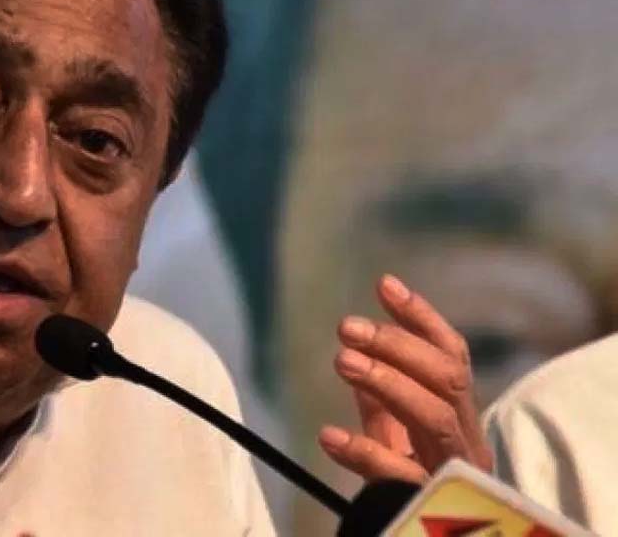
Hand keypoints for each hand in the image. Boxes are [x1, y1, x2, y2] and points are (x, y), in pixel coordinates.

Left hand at [317, 275, 491, 483]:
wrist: (433, 535)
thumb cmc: (415, 485)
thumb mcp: (398, 437)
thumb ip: (382, 401)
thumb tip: (356, 352)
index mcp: (459, 415)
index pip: (450, 356)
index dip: (421, 317)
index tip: (383, 283)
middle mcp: (464, 438)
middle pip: (446, 379)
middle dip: (396, 345)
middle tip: (345, 327)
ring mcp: (451, 470)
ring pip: (433, 416)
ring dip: (386, 383)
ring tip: (342, 360)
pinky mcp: (429, 502)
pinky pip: (401, 474)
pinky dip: (365, 451)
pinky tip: (329, 437)